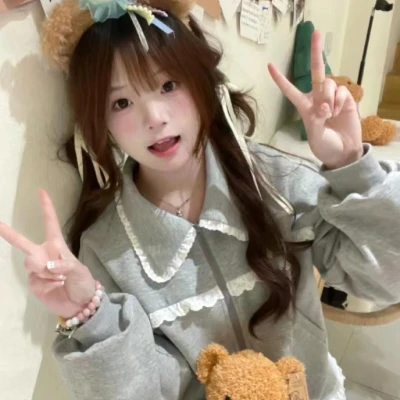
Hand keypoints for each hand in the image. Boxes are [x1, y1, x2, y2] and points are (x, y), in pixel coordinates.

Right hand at [0, 189, 95, 318]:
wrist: (80, 304)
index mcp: (57, 246)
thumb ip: (65, 264)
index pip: (50, 223)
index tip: (41, 191)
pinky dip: (47, 284)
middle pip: (23, 243)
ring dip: (46, 271)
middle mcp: (44, 254)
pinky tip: (56, 287)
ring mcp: (37, 270)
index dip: (46, 208)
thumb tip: (48, 264)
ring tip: (60, 278)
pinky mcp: (34, 284)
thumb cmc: (83, 282)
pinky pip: (35, 280)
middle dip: (8, 233)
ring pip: (30, 263)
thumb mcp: (80, 271)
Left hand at [268, 30, 362, 169]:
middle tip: (317, 32)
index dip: (280, 79)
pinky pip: (341, 91)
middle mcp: (317, 98)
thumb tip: (323, 105)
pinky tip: (339, 112)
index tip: (269, 65)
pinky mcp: (345, 98)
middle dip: (316, 52)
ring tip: (330, 114)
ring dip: (329, 97)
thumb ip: (316, 121)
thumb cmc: (325, 147)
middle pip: (316, 71)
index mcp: (304, 107)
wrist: (344, 152)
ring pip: (328, 83)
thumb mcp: (315, 137)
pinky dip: (339, 101)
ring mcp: (331, 97)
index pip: (290, 90)